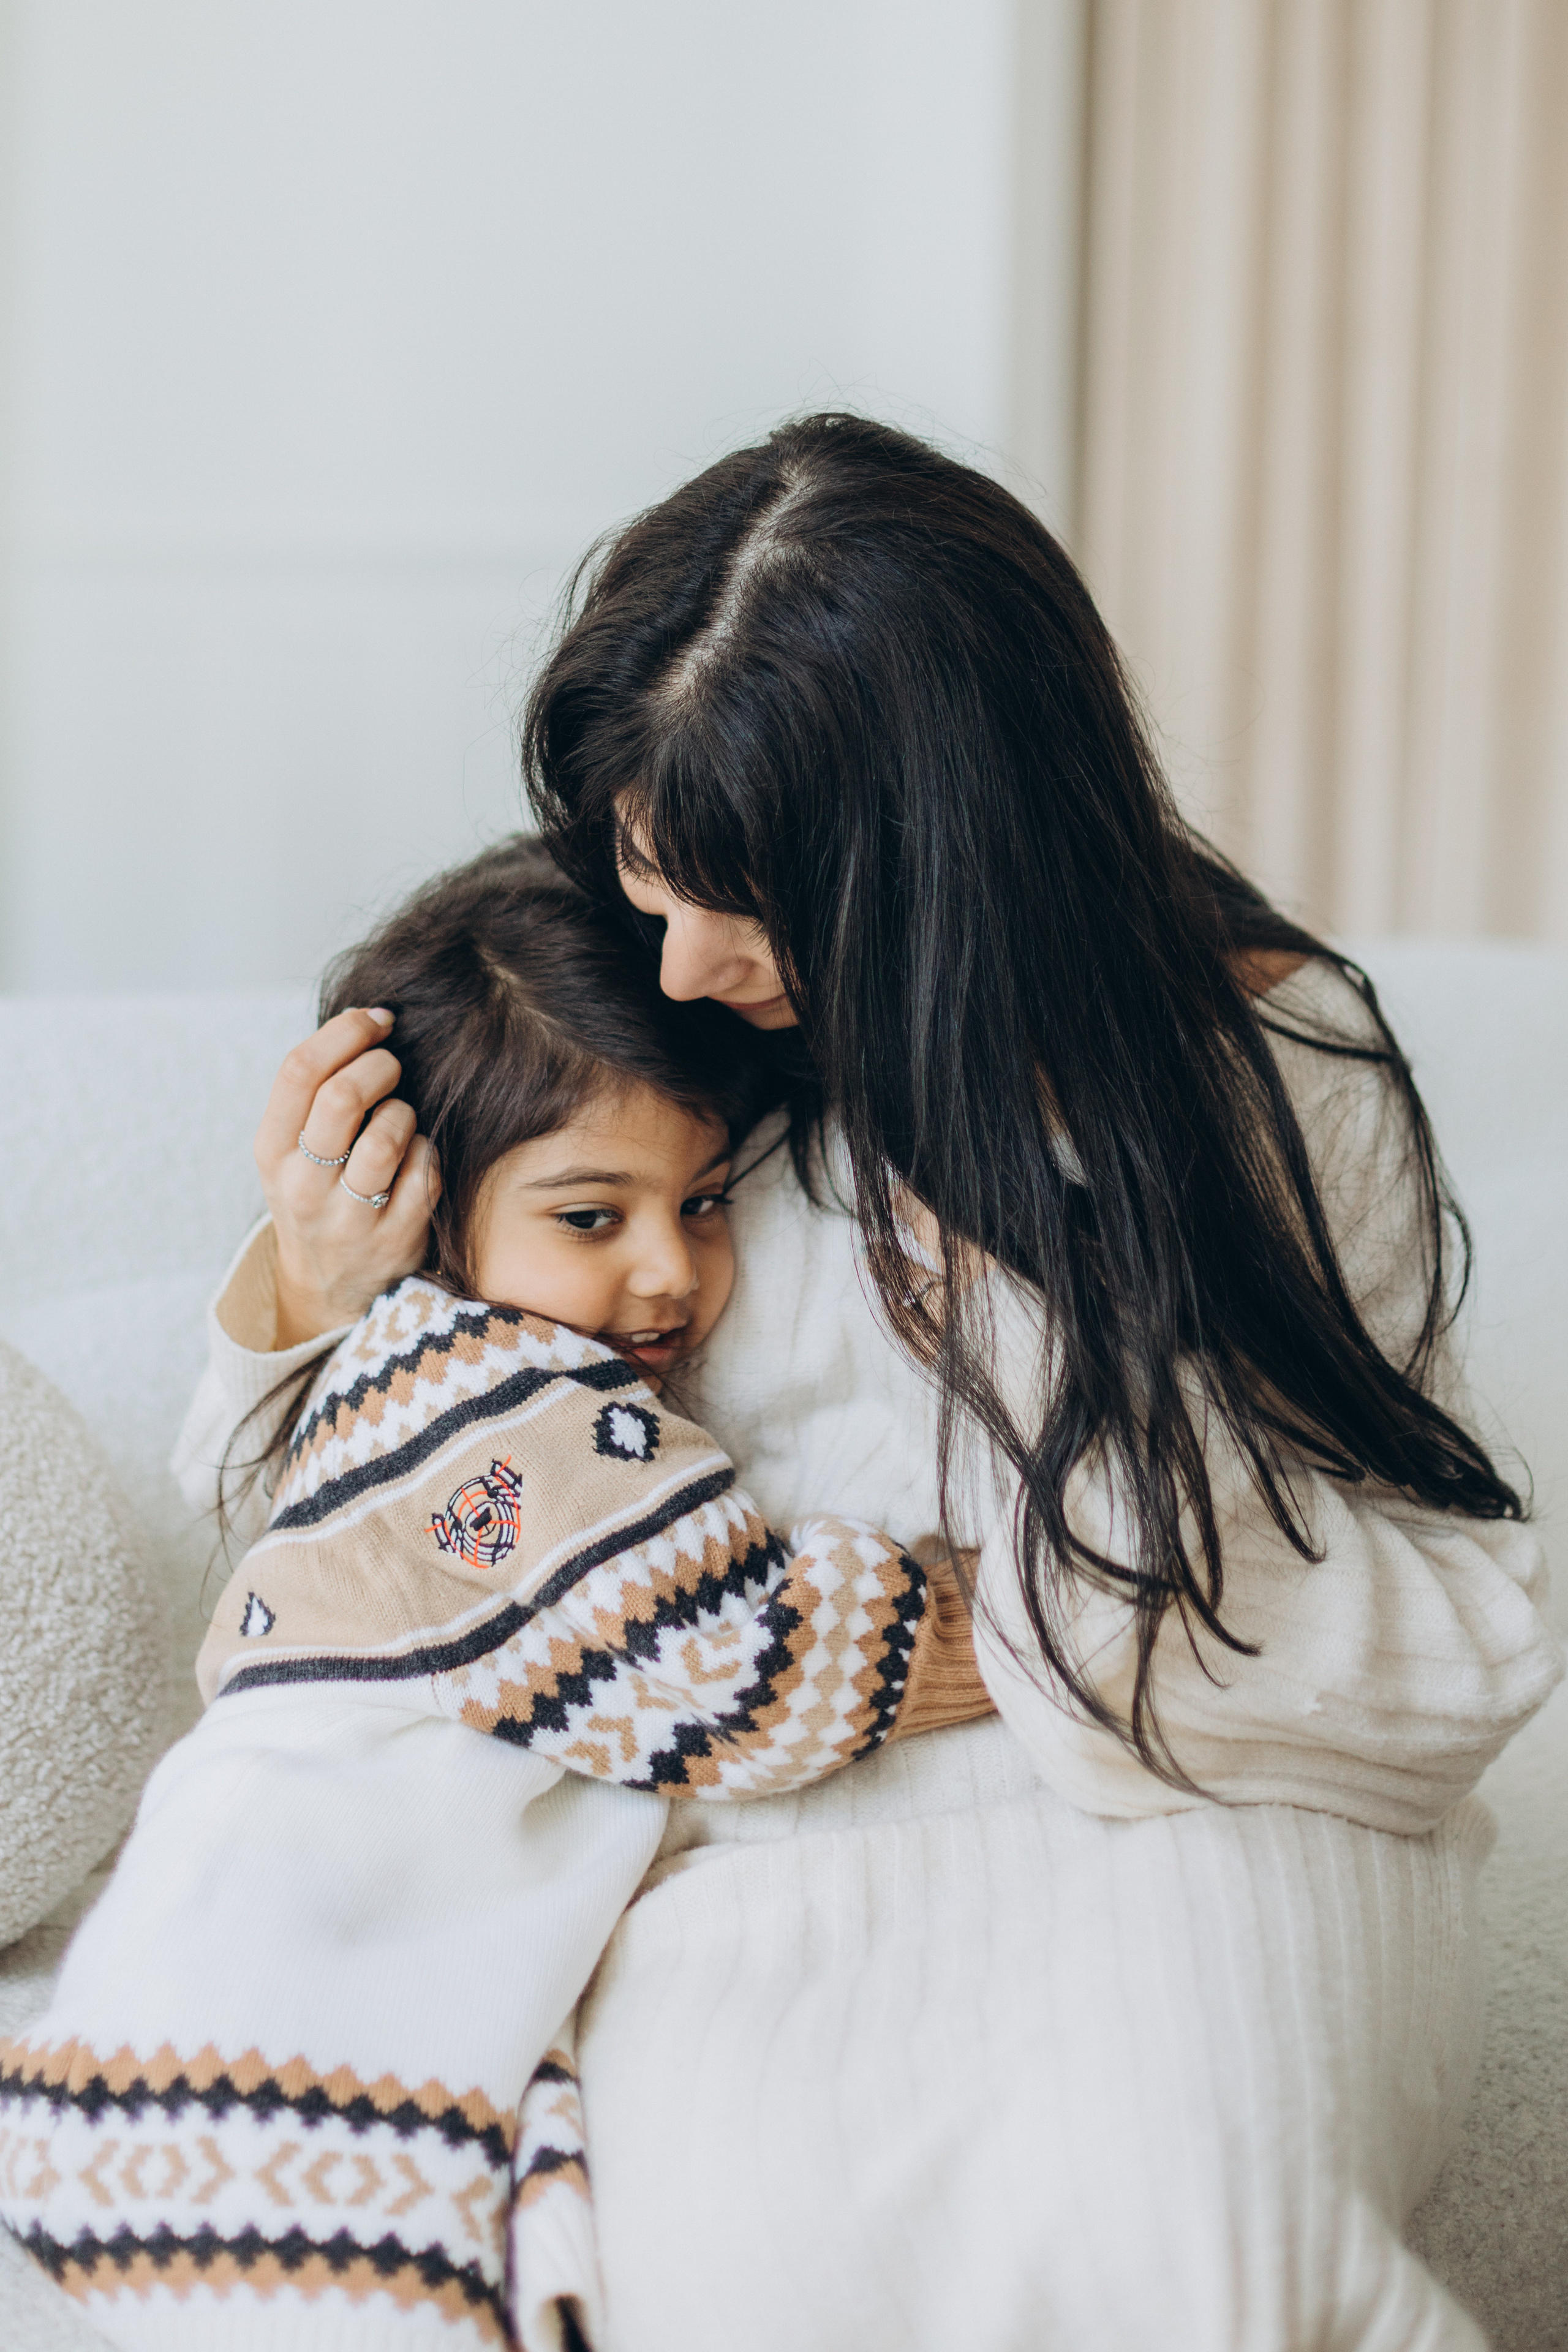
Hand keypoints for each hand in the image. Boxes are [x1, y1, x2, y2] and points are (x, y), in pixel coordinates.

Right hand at [254, 1008, 438, 1347]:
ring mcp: (349, 1219)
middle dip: (381, 1064)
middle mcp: (302, 1187)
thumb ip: (315, 1094)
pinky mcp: (396, 1239)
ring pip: (389, 1134)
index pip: (299, 1070)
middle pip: (342, 1095)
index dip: (346, 1031)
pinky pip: (425, 1170)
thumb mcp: (292, 1152)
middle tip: (393, 1066)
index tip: (377, 1020)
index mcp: (271, 1152)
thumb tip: (369, 1018)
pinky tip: (415, 1159)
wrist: (330, 1290)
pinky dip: (427, 1152)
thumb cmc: (319, 1194)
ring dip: (405, 1112)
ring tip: (400, 1119)